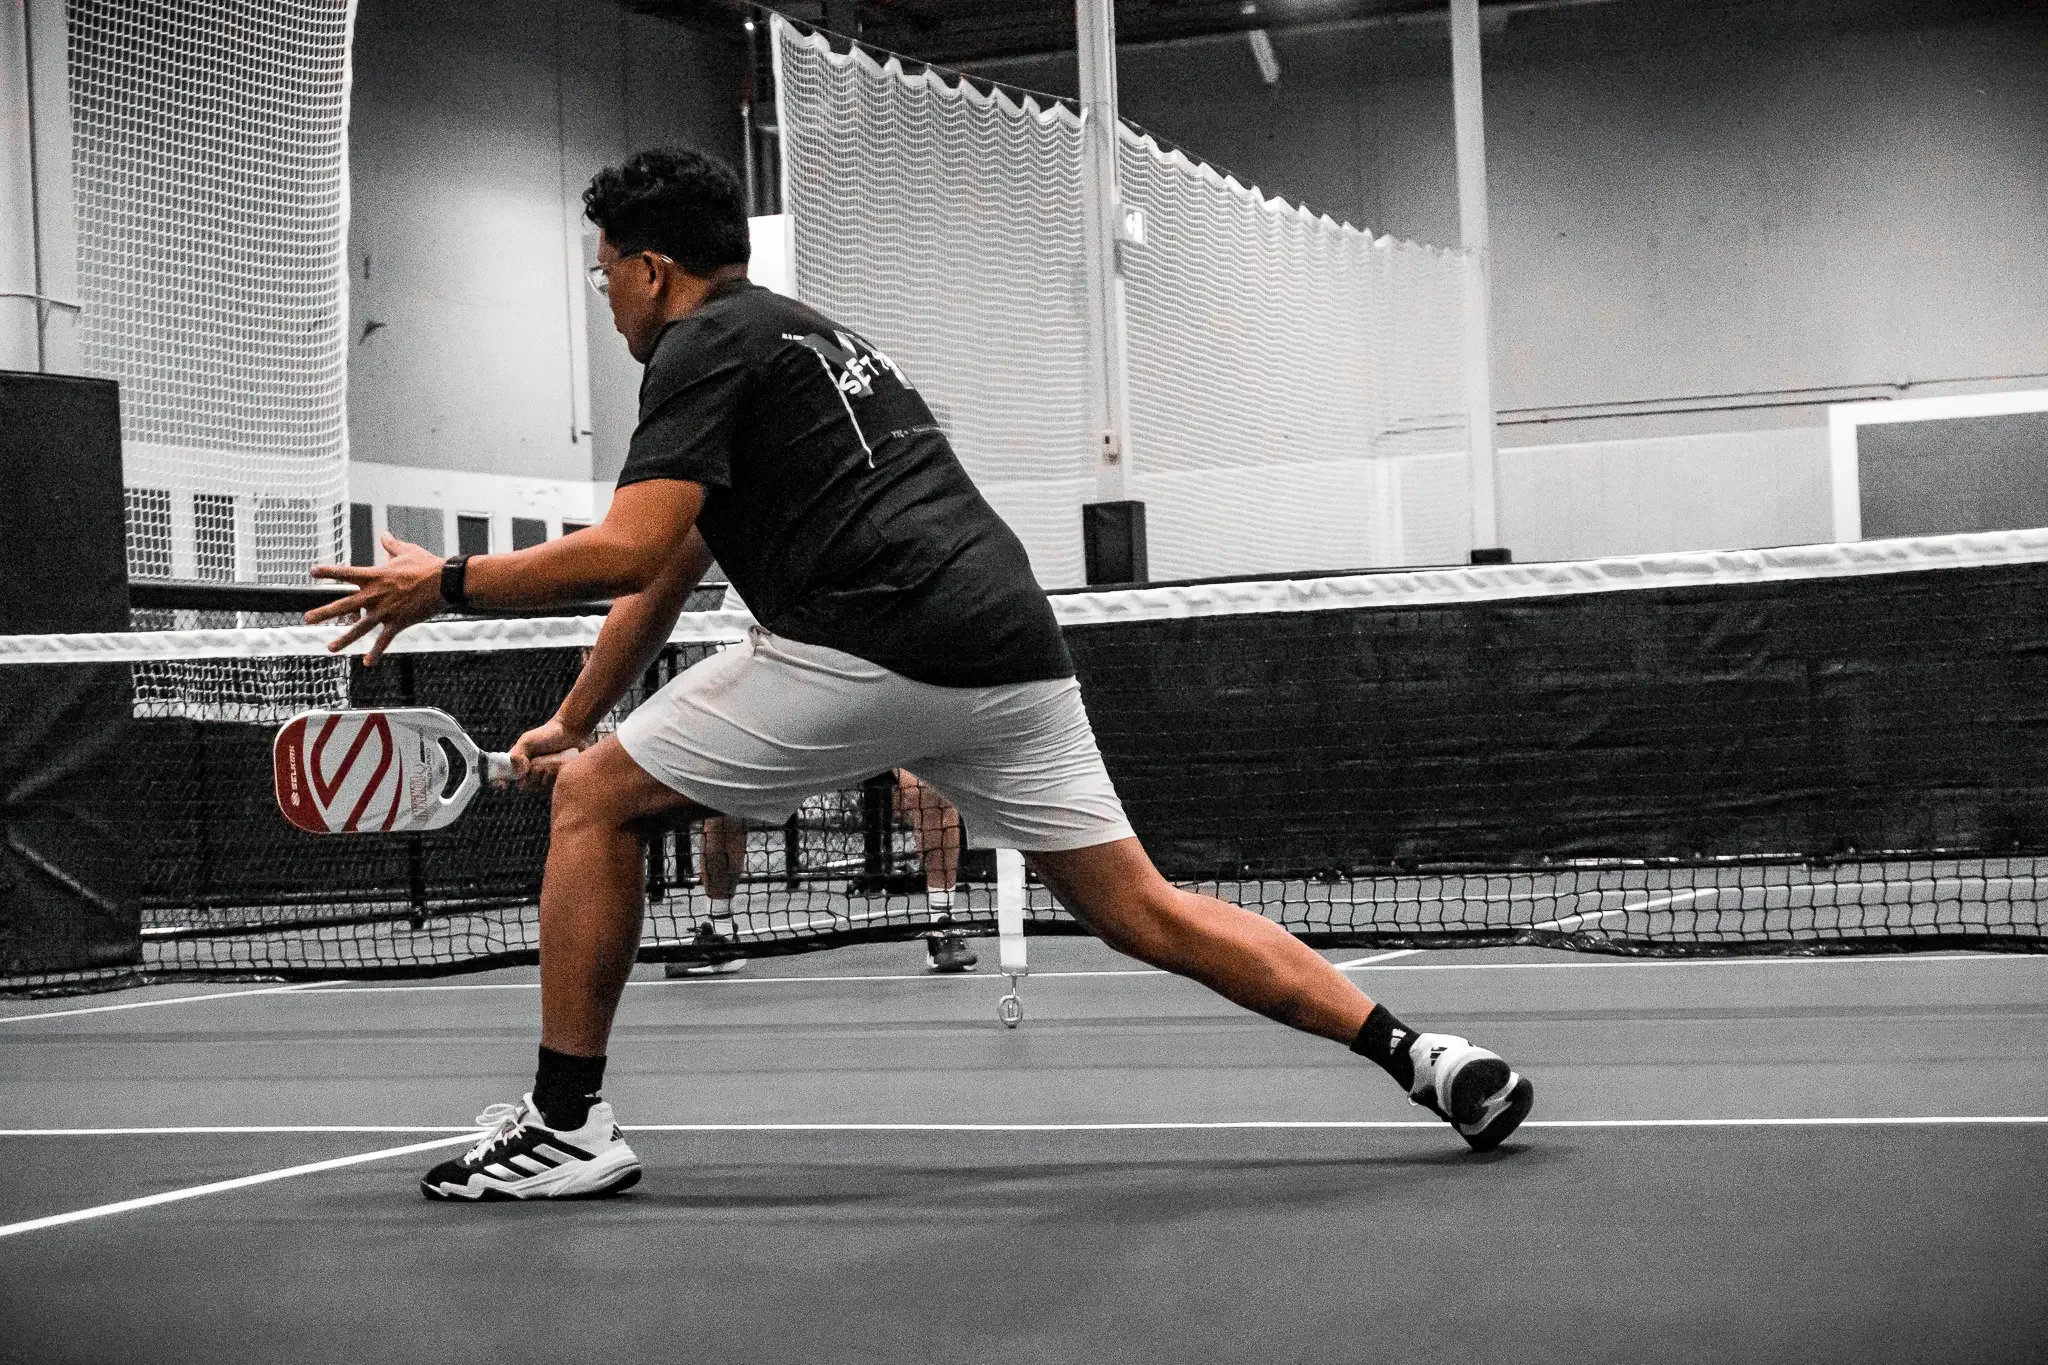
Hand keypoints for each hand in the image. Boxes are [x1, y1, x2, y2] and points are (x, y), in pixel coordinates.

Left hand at [305, 533, 446, 663]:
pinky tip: (367, 662)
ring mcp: (385, 611)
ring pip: (360, 628)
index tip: (312, 572)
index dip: (328, 572)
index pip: (345, 573)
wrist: (444, 582)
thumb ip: (391, 545)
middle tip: (307, 619)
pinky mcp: (398, 622)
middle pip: (344, 605)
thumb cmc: (426, 565)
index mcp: (375, 576)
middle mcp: (375, 595)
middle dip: (324, 612)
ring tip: (330, 647)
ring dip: (343, 639)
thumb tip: (384, 535)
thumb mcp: (407, 551)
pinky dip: (376, 652)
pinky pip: (384, 640)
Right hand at [508, 714, 592, 790]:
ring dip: (544, 774)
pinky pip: (552, 785)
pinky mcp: (556, 778)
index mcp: (519, 761)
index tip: (503, 786)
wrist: (572, 732)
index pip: (505, 775)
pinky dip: (555, 777)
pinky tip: (559, 765)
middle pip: (524, 784)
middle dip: (530, 777)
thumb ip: (517, 755)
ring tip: (551, 760)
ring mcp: (543, 775)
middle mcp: (529, 770)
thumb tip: (519, 773)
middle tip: (536, 765)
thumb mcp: (527, 741)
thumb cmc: (548, 734)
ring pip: (538, 785)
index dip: (501, 781)